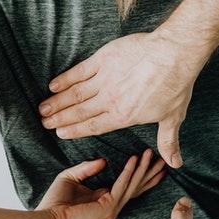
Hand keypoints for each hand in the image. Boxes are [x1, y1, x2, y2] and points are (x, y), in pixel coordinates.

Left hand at [37, 149, 164, 218]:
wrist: (48, 218)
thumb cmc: (55, 201)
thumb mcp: (71, 177)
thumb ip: (87, 168)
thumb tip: (105, 160)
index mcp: (105, 200)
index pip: (129, 186)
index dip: (141, 174)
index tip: (151, 161)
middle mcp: (112, 206)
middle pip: (137, 187)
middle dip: (150, 172)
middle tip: (163, 159)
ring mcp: (112, 209)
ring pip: (133, 185)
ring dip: (142, 169)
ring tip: (151, 154)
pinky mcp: (108, 207)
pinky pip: (121, 185)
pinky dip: (128, 172)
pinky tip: (134, 159)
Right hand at [38, 32, 206, 168]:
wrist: (174, 55)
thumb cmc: (175, 86)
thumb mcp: (172, 118)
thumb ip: (167, 142)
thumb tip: (175, 164)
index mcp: (123, 116)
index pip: (93, 126)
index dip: (75, 130)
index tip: (60, 133)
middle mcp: (110, 100)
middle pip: (79, 111)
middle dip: (60, 118)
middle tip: (44, 123)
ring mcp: (105, 79)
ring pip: (75, 94)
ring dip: (57, 102)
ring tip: (43, 108)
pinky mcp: (103, 60)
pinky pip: (79, 71)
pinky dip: (65, 79)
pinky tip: (53, 85)